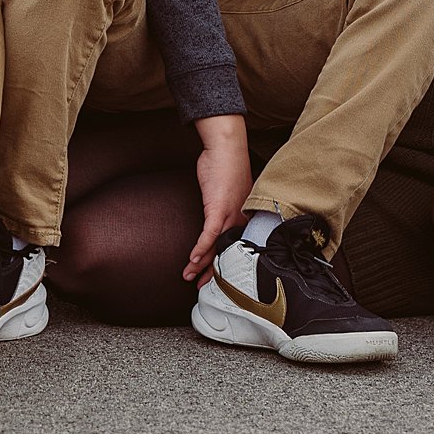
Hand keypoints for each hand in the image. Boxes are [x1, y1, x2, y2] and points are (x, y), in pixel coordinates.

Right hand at [184, 114, 251, 279]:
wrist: (226, 148)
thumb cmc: (227, 166)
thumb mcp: (230, 190)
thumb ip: (226, 205)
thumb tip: (219, 214)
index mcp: (244, 216)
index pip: (234, 246)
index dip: (224, 262)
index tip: (215, 275)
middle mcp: (240, 218)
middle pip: (226, 251)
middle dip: (213, 271)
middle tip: (203, 286)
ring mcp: (230, 214)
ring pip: (216, 246)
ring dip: (201, 264)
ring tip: (190, 276)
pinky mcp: (218, 208)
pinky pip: (209, 234)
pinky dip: (200, 248)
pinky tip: (193, 259)